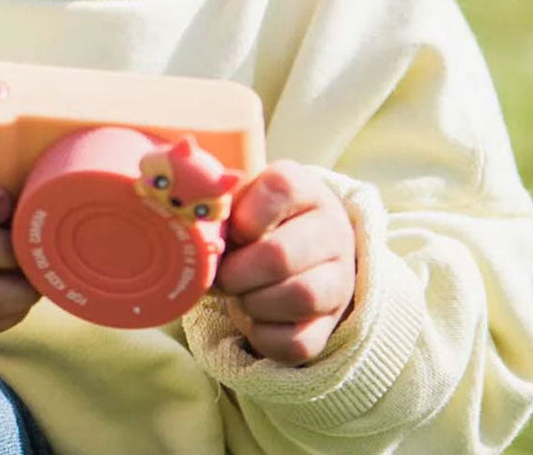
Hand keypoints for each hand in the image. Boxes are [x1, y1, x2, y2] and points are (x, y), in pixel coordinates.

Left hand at [215, 161, 355, 365]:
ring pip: (298, 298)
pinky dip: (263, 335)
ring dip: (252, 303)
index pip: (280, 190)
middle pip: (280, 255)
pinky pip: (297, 342)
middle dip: (237, 272)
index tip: (230, 232)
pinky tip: (254, 317)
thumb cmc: (258, 219)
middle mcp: (332, 231)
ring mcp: (338, 280)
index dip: (243, 218)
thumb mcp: (244, 197)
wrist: (301, 250)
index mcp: (306, 189)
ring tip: (239, 293)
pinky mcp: (330, 324)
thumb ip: (222, 202)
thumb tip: (194, 227)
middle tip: (222, 275)